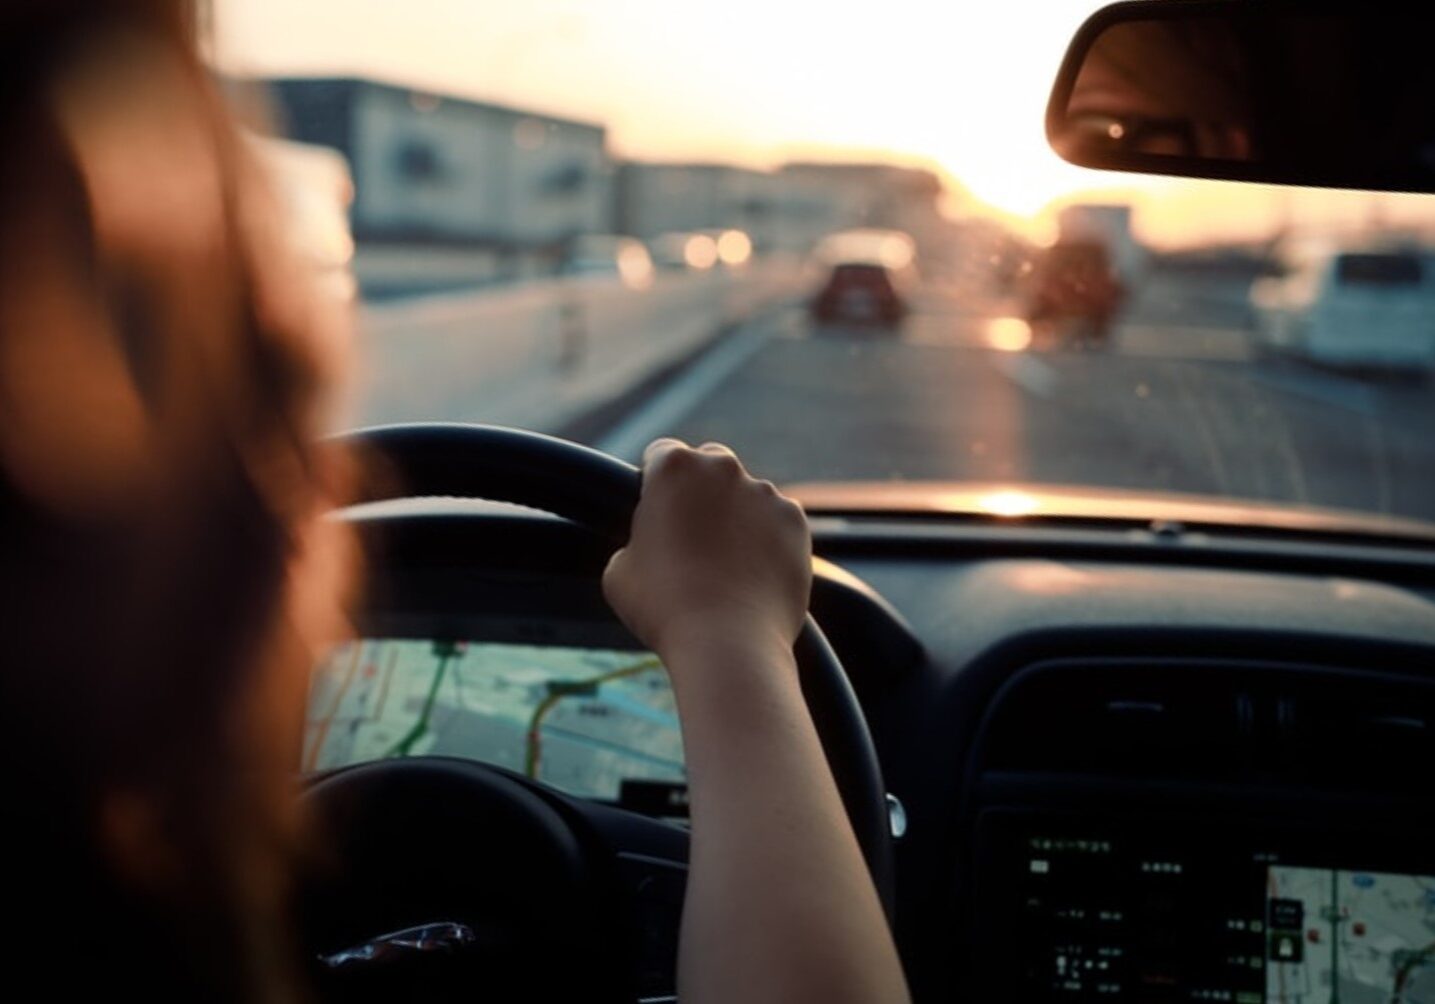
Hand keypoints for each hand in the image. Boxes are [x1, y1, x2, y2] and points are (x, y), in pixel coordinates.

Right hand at [602, 438, 810, 662]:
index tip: (658, 510)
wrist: (727, 643)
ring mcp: (765, 493)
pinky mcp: (795, 522)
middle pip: (710, 463)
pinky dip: (767, 539)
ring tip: (726, 565)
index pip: (661, 455)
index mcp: (673, 468)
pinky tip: (752, 574)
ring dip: (737, 516)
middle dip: (701, 489)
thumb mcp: (618, 571)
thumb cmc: (663, 608)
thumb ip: (634, 540)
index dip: (656, 483)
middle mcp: (723, 469)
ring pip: (748, 494)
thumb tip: (650, 544)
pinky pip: (777, 522)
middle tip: (692, 535)